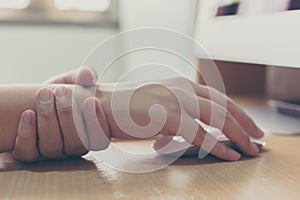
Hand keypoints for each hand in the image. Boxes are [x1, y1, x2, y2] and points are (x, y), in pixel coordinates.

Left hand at [12, 68, 110, 161]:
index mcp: (90, 134)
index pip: (100, 138)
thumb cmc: (57, 94)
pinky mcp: (30, 154)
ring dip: (48, 119)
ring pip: (53, 147)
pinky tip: (28, 114)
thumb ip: (82, 77)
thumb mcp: (71, 83)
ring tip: (43, 94)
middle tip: (62, 91)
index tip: (91, 100)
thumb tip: (88, 77)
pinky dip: (27, 133)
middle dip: (68, 115)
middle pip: (76, 143)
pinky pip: (29, 151)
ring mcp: (52, 154)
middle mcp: (73, 148)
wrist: (32, 102)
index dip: (97, 122)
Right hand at [98, 77, 263, 160]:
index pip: (217, 97)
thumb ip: (179, 113)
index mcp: (181, 85)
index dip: (236, 111)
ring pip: (218, 119)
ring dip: (238, 135)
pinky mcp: (169, 117)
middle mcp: (183, 89)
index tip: (249, 124)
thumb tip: (190, 132)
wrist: (102, 106)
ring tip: (250, 149)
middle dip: (245, 122)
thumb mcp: (159, 105)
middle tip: (258, 136)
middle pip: (223, 106)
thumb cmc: (129, 108)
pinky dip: (218, 147)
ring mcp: (177, 101)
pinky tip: (230, 155)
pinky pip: (201, 135)